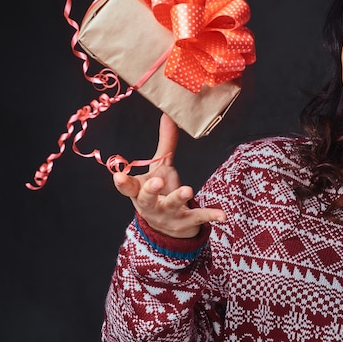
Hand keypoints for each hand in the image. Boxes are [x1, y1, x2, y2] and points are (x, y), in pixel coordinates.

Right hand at [113, 113, 226, 237]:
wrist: (167, 226)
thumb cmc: (160, 192)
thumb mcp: (159, 169)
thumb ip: (164, 144)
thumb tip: (167, 115)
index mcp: (139, 191)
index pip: (128, 187)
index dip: (123, 183)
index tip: (118, 176)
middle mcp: (150, 205)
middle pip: (146, 198)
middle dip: (151, 190)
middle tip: (157, 182)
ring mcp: (168, 215)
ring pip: (172, 206)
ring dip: (179, 198)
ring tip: (188, 190)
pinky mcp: (186, 222)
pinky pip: (199, 218)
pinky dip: (211, 215)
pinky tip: (223, 216)